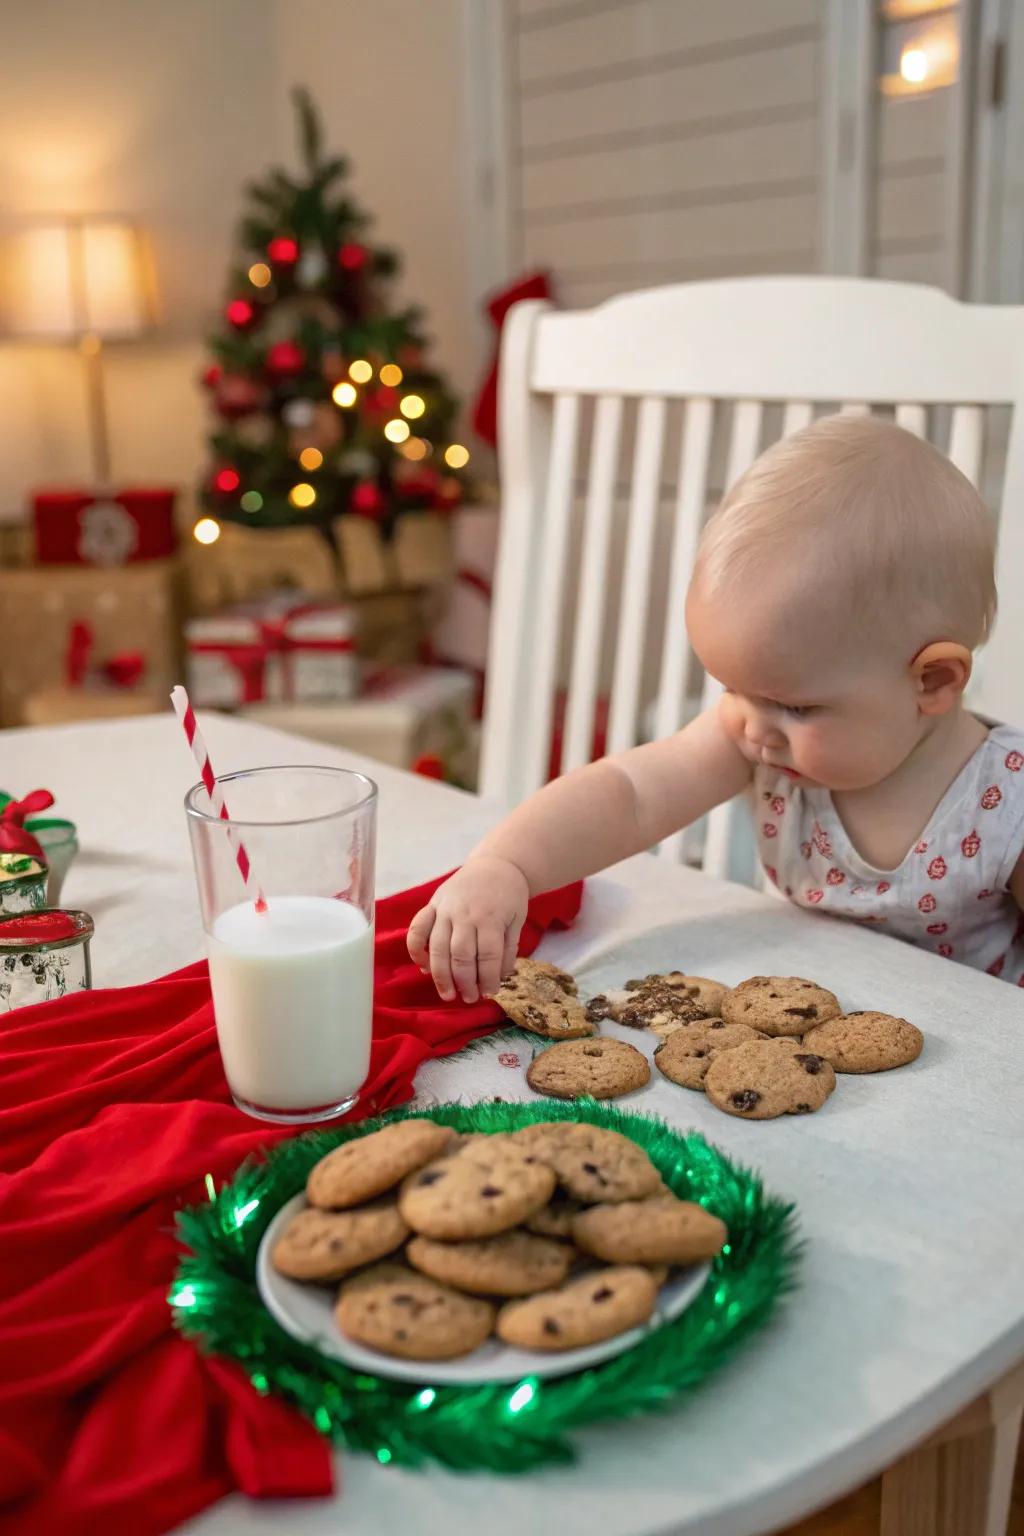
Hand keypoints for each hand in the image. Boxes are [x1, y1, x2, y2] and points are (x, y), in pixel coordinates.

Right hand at [406, 855, 529, 1002]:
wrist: (496, 864)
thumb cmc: (509, 895)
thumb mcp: (517, 920)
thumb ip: (507, 949)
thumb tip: (498, 978)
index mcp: (490, 917)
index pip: (487, 955)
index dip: (488, 978)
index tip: (490, 993)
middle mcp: (464, 913)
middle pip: (460, 955)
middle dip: (464, 982)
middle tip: (468, 998)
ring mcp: (445, 908)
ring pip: (437, 946)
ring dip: (440, 974)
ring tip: (447, 994)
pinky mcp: (432, 904)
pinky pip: (417, 928)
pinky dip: (415, 949)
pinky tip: (423, 966)